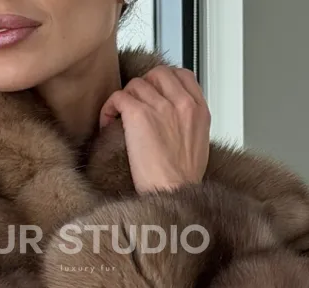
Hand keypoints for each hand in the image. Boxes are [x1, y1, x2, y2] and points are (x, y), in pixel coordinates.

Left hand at [100, 66, 210, 193]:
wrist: (174, 193)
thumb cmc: (182, 180)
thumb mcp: (199, 145)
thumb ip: (189, 124)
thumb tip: (174, 121)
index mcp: (199, 110)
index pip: (182, 75)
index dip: (164, 82)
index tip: (154, 93)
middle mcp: (181, 103)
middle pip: (158, 74)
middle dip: (143, 87)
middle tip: (135, 106)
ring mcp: (160, 107)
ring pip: (136, 85)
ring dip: (125, 100)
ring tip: (120, 119)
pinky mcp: (139, 115)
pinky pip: (118, 97)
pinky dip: (109, 108)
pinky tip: (108, 123)